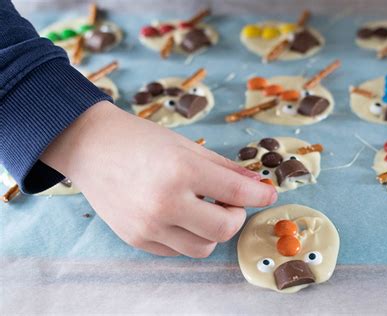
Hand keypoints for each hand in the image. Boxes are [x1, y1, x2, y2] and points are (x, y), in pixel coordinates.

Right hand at [41, 101, 276, 257]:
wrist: (91, 147)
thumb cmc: (141, 140)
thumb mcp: (186, 146)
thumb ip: (224, 168)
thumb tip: (257, 185)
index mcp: (180, 172)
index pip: (236, 192)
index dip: (260, 195)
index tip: (269, 194)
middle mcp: (164, 204)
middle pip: (225, 229)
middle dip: (236, 215)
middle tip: (229, 200)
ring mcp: (148, 226)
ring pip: (204, 247)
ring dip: (213, 230)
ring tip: (203, 208)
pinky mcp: (136, 239)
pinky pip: (178, 250)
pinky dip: (188, 236)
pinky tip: (179, 215)